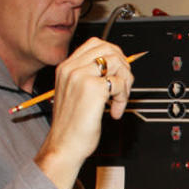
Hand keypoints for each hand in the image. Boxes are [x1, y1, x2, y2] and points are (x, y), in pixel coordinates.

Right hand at [35, 38, 133, 188]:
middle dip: (123, 67)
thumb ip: (89, 77)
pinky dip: (123, 98)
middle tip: (122, 87)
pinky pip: (119, 83)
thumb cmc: (71, 125)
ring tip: (118, 100)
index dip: (114, 55)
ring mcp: (81, 76)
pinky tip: (114, 111)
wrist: (64, 145)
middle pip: (109, 49)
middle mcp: (71, 68)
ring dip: (125, 82)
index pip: (95, 44)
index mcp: (66, 68)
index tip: (118, 71)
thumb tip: (116, 67)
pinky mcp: (93, 88)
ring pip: (117, 63)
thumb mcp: (75, 93)